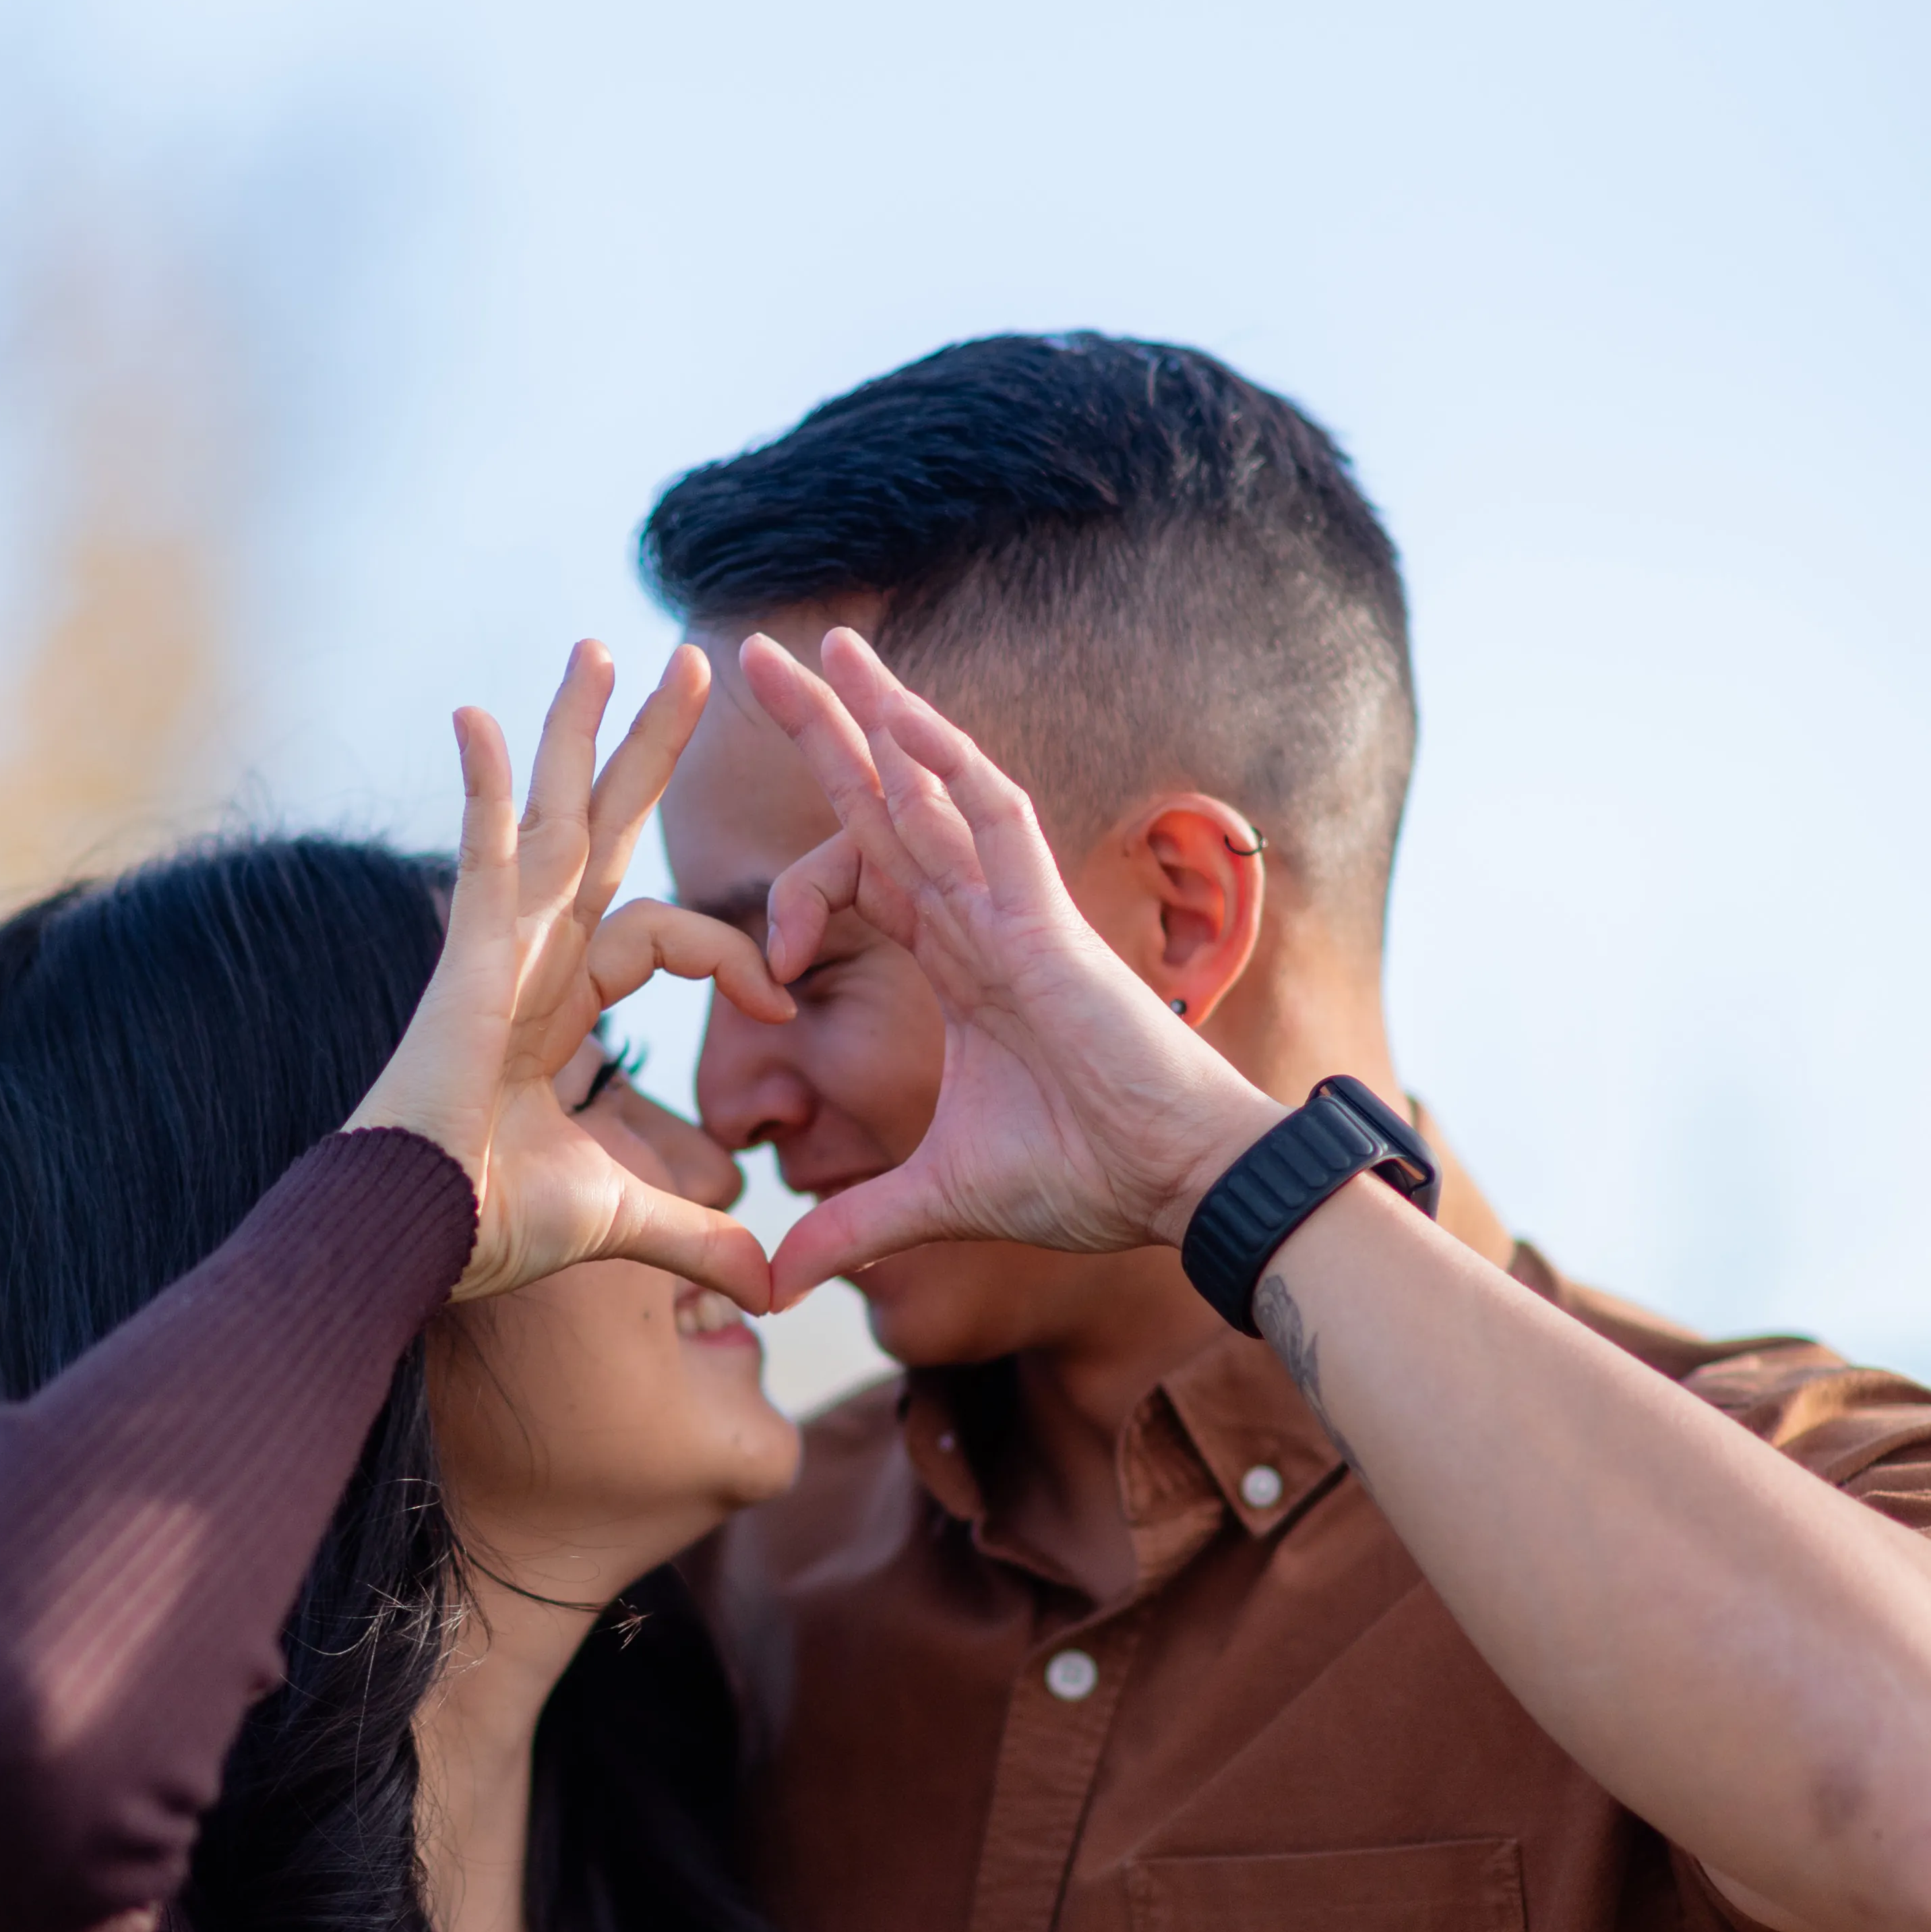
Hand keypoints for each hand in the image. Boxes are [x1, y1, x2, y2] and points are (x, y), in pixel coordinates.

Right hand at [349, 640, 787, 1306]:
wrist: (414, 1243)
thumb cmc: (488, 1227)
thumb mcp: (621, 1219)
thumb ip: (697, 1236)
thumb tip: (773, 1289)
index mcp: (558, 1001)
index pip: (664, 933)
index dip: (735, 952)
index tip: (784, 997)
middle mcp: (526, 958)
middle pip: (599, 828)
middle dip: (643, 746)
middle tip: (691, 663)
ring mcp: (491, 952)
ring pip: (549, 818)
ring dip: (576, 730)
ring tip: (604, 645)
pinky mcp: (462, 965)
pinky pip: (482, 861)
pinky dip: (483, 791)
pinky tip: (480, 717)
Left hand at [738, 628, 1279, 1305]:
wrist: (1175, 1188)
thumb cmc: (1086, 1178)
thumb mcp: (935, 1200)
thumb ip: (853, 1227)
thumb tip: (776, 1285)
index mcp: (959, 962)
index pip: (865, 877)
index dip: (796, 899)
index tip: (766, 972)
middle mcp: (983, 919)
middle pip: (885, 804)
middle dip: (823, 732)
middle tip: (756, 660)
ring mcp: (1017, 912)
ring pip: (935, 789)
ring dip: (878, 716)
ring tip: (822, 646)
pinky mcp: (1050, 924)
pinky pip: (998, 823)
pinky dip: (953, 767)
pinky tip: (903, 716)